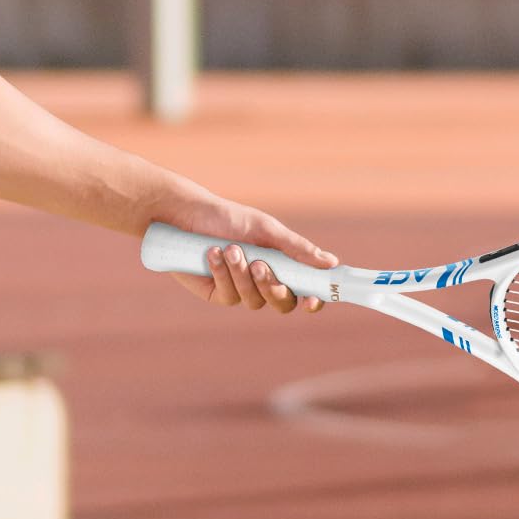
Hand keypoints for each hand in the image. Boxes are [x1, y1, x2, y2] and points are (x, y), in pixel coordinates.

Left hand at [154, 194, 336, 315]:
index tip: (313, 300)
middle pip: (283, 303)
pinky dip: (223, 274)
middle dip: (272, 286)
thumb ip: (297, 248)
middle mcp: (264, 281)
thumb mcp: (266, 229)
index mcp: (282, 264)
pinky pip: (228, 296)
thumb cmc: (229, 218)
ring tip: (229, 248)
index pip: (306, 290)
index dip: (314, 300)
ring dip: (242, 275)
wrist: (186, 215)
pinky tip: (212, 255)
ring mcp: (241, 290)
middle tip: (258, 264)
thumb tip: (332, 264)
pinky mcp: (217, 293)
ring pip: (254, 300)